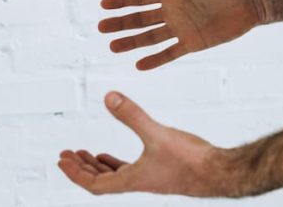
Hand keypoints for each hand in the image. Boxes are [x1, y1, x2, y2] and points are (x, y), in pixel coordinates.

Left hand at [58, 91, 226, 195]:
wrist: (220, 172)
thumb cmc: (192, 160)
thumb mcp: (157, 134)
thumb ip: (132, 115)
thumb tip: (108, 97)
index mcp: (132, 180)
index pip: (95, 185)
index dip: (75, 174)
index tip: (61, 160)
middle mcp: (137, 181)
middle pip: (100, 181)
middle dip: (81, 167)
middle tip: (65, 154)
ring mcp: (148, 177)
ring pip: (113, 176)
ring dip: (96, 165)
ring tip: (82, 153)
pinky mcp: (159, 169)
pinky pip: (128, 169)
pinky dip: (114, 162)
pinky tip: (108, 154)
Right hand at [99, 0, 265, 69]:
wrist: (251, 1)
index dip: (122, 0)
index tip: (103, 4)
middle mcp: (171, 11)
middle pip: (139, 18)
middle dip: (120, 23)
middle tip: (100, 27)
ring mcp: (180, 28)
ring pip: (150, 37)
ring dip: (131, 42)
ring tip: (112, 47)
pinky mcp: (193, 43)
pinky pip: (170, 53)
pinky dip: (155, 59)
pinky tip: (138, 65)